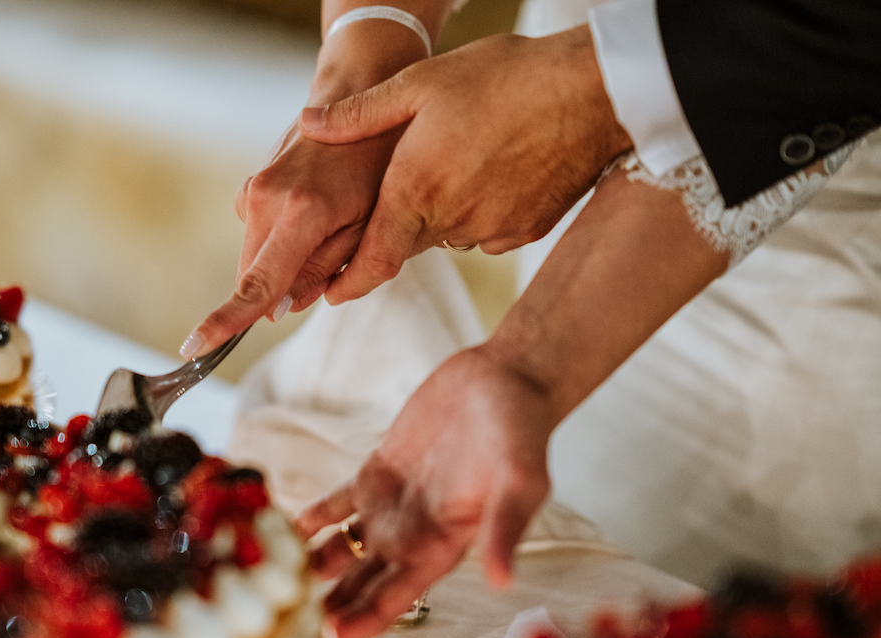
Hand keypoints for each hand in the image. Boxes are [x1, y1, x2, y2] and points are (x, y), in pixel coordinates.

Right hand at [180, 123, 399, 357]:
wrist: (361, 91)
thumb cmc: (381, 159)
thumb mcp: (374, 222)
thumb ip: (330, 268)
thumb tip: (282, 307)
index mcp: (302, 213)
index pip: (258, 284)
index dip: (226, 322)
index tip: (194, 348)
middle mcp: (267, 199)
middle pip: (256, 276)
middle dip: (283, 289)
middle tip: (332, 260)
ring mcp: (254, 190)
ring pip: (257, 258)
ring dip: (285, 264)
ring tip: (331, 227)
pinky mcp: (252, 188)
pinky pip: (260, 236)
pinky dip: (282, 242)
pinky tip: (314, 214)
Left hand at [296, 347, 552, 637]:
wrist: (505, 381)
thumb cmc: (523, 434)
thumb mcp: (521, 482)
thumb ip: (505, 529)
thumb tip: (503, 582)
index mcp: (443, 546)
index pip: (396, 598)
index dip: (363, 621)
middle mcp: (412, 534)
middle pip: (360, 584)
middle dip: (327, 607)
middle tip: (280, 624)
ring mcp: (391, 504)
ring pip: (342, 549)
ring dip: (310, 568)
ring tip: (268, 583)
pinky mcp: (376, 472)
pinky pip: (335, 505)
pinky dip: (309, 519)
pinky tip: (277, 530)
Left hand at [300, 26, 632, 304]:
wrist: (593, 91)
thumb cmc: (506, 78)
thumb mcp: (421, 83)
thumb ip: (359, 114)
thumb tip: (309, 123)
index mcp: (415, 192)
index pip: (371, 261)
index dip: (347, 283)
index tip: (332, 293)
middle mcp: (451, 224)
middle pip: (407, 243)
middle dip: (394, 231)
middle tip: (401, 194)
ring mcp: (493, 232)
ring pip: (448, 236)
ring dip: (440, 215)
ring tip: (455, 165)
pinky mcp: (527, 232)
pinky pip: (487, 233)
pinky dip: (479, 213)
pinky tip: (491, 173)